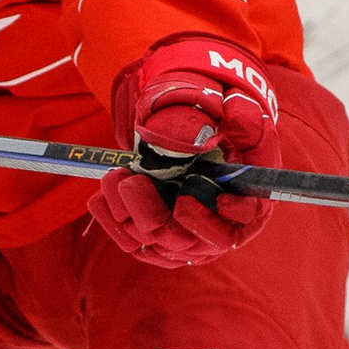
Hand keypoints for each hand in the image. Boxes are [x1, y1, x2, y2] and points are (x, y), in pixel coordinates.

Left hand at [91, 35, 278, 266]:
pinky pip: (134, 241)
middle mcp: (218, 226)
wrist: (197, 123)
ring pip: (154, 241)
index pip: (241, 221)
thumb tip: (218, 126)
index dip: (215, 219)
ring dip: (128, 212)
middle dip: (153, 213)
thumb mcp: (234, 107)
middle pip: (187, 241)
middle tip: (133, 181)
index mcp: (248, 199)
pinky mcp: (160, 235)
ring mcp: (187, 234)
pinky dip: (113, 220)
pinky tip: (99, 198)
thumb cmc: (223, 117)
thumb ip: (237, 114)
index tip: (186, 201)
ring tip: (115, 177)